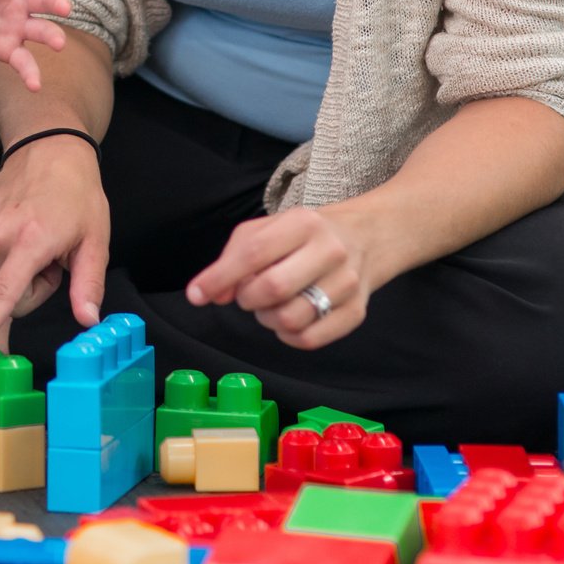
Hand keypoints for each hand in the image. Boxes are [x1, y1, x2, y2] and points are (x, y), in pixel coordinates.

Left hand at [0, 0, 74, 91]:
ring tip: (59, 44)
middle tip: (65, 7)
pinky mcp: (11, 50)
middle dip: (54, 2)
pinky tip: (35, 86)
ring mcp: (18, 27)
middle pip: (40, 1)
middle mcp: (18, 3)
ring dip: (51, 36)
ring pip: (40, 31)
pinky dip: (30, 73)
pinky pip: (24, 61)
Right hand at [0, 136, 108, 361]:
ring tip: (29, 238)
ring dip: (10, 269)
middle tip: (47, 254)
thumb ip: (89, 284)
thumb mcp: (95, 240)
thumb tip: (88, 320)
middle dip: (28, 284)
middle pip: (6, 296)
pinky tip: (9, 228)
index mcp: (32, 240)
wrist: (46, 149)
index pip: (2, 294)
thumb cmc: (76, 196)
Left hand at [185, 206, 369, 350]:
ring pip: (290, 319)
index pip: (253, 253)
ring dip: (267, 318)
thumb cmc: (305, 236)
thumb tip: (210, 294)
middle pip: (272, 288)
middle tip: (248, 293)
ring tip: (270, 305)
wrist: (366, 237)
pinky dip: (287, 336)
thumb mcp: (267, 231)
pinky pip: (309, 339)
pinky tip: (288, 320)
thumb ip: (233, 257)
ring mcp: (347, 283)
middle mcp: (330, 251)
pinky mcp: (356, 312)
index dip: (219, 277)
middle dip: (247, 298)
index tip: (197, 295)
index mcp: (303, 223)